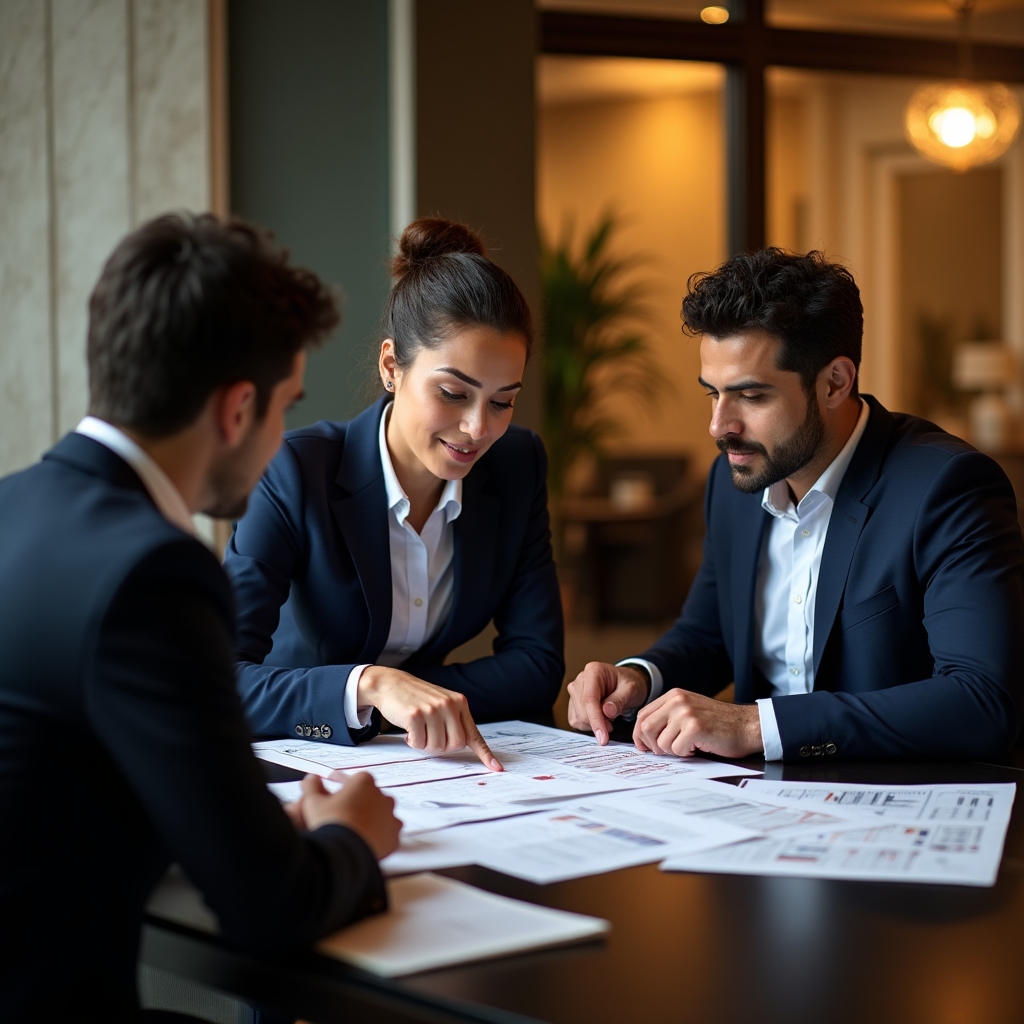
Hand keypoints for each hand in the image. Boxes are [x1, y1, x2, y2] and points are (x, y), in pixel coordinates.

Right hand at [298, 772, 401, 858]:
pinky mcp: (394, 835)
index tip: (333, 787)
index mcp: (364, 782)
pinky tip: (367, 839)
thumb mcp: (313, 802)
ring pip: (380, 813)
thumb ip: (312, 785)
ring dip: (370, 817)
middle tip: (343, 811)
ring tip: (355, 826)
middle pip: (368, 795)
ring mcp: (390, 815)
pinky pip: (387, 832)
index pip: (352, 779)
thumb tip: (311, 779)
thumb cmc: (330, 823)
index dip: (340, 783)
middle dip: (357, 801)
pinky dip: (379, 835)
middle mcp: (382, 795)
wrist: (344, 852)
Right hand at [358, 666, 502, 770]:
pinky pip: (419, 744)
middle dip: (442, 747)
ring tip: (419, 729)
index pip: (474, 733)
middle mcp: (449, 705)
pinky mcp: (415, 715)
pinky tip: (409, 729)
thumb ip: (454, 720)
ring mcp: (433, 709)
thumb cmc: (416, 698)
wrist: (390, 684)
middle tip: (430, 736)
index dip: (485, 754)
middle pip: (455, 745)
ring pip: (437, 747)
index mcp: (459, 702)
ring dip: (425, 744)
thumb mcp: (441, 703)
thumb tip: (463, 745)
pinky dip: (413, 742)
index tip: (497, 768)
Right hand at [566, 661, 649, 744]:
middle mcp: (580, 679)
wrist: (625, 684)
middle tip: (613, 724)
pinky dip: (589, 726)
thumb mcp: (631, 690)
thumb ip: (619, 700)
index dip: (595, 719)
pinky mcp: (573, 703)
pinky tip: (600, 719)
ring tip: (609, 718)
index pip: (589, 698)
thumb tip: (607, 712)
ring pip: (578, 718)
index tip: (603, 737)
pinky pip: (576, 721)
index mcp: (593, 671)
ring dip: (594, 724)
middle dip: (598, 723)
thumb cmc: (628, 684)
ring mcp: (575, 691)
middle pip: (582, 710)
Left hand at [633, 689, 762, 758]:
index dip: (639, 735)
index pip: (643, 715)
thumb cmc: (719, 723)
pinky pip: (677, 750)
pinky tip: (697, 747)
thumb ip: (668, 717)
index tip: (644, 747)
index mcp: (673, 696)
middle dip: (652, 745)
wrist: (747, 725)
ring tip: (688, 746)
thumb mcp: (689, 710)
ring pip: (661, 742)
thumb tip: (644, 736)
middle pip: (645, 728)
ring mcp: (686, 713)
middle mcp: (677, 701)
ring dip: (673, 751)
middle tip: (666, 751)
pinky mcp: (695, 727)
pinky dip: (686, 754)